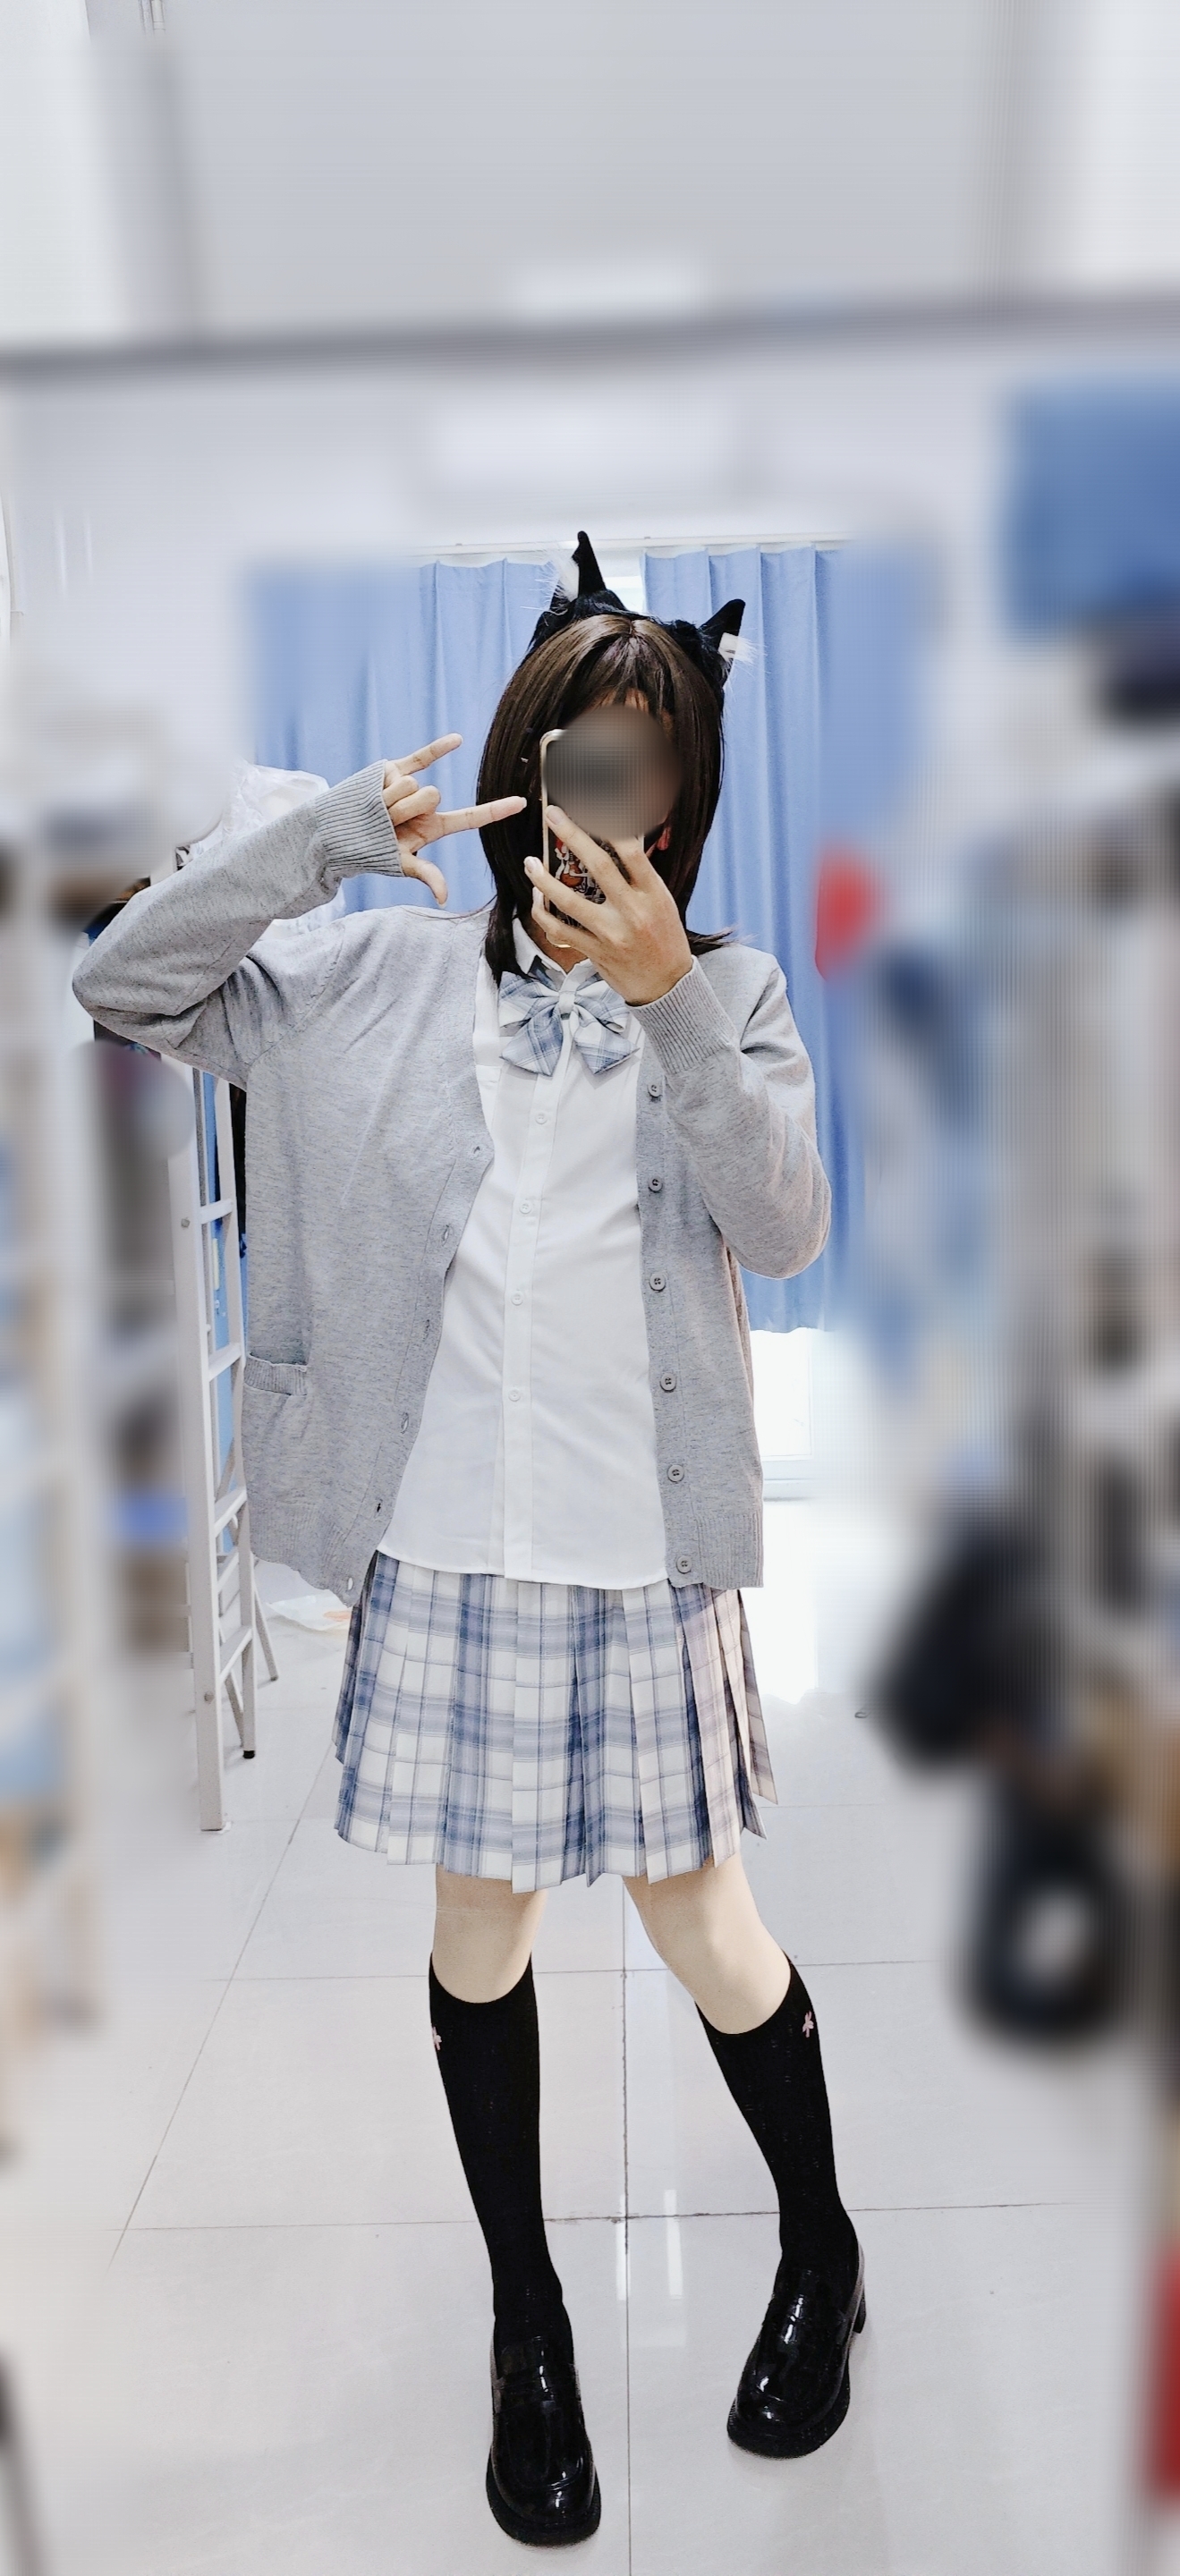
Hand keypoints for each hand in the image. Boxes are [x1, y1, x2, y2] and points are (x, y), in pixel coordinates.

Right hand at [381, 734, 524, 906]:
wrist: (335, 831)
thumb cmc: (369, 851)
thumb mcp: (398, 863)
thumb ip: (424, 873)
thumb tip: (443, 898)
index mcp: (433, 827)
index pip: (470, 818)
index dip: (495, 809)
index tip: (522, 802)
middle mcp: (425, 804)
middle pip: (430, 796)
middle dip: (404, 809)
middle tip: (386, 821)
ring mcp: (411, 785)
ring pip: (412, 783)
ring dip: (389, 797)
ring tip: (375, 808)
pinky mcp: (394, 769)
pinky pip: (420, 757)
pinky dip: (439, 748)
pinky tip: (459, 740)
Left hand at [524, 806, 692, 1003]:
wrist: (666, 984)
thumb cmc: (664, 937)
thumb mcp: (663, 902)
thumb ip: (641, 877)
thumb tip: (620, 844)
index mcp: (652, 894)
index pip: (632, 852)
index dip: (610, 827)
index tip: (591, 810)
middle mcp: (632, 911)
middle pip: (598, 867)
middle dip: (572, 836)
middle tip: (552, 816)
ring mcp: (612, 933)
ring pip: (570, 901)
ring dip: (544, 881)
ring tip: (530, 864)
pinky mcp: (596, 952)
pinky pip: (562, 931)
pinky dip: (544, 916)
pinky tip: (536, 902)